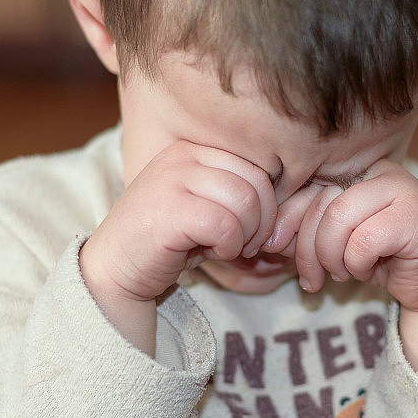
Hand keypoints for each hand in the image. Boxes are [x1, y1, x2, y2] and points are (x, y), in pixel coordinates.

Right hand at [79, 141, 275, 353]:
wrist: (117, 270)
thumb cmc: (170, 242)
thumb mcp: (209, 207)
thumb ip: (243, 195)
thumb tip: (299, 203)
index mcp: (196, 148)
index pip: (258, 165)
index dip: (267, 204)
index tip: (250, 231)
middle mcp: (184, 154)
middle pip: (258, 182)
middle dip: (262, 222)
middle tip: (242, 244)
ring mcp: (173, 178)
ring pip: (246, 202)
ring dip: (245, 236)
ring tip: (223, 247)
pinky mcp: (169, 209)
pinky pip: (226, 225)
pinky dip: (228, 247)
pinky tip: (209, 254)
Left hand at [289, 159, 417, 313]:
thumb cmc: (380, 260)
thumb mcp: (331, 242)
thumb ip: (303, 229)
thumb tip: (266, 238)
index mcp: (355, 168)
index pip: (304, 185)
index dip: (283, 221)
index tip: (274, 250)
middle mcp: (379, 170)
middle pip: (320, 203)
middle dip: (306, 250)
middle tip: (312, 278)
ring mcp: (402, 189)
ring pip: (338, 219)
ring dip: (333, 259)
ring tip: (344, 273)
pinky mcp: (417, 216)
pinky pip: (365, 240)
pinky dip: (358, 265)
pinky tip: (369, 271)